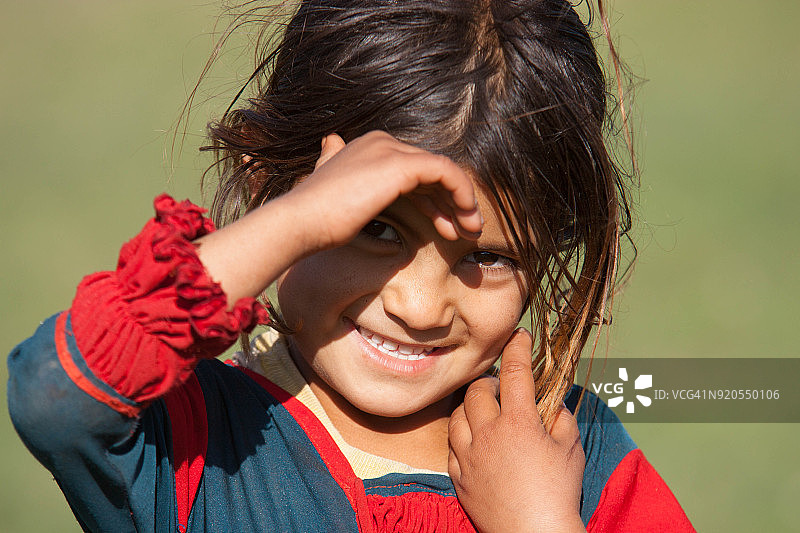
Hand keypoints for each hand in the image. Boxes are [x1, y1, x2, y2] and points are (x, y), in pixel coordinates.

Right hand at [196, 131, 482, 302]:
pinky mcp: (401, 165)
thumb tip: (330, 141)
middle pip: (430, 171)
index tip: (445, 228)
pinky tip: (466, 218)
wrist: (300, 222)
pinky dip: (461, 194)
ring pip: (443, 172)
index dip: (433, 199)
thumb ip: (334, 162)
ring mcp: (391, 150)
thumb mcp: (328, 183)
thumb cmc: (314, 217)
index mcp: (369, 147)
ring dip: (461, 202)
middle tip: (465, 230)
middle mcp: (382, 142)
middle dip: (450, 202)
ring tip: (471, 231)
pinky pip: (446, 173)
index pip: (414, 170)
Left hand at [448, 329, 585, 532]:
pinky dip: (461, 437)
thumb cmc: (558, 492)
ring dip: (471, 406)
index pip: (516, 372)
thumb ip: (561, 418)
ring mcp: (469, 455)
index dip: (517, 348)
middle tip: (504, 387)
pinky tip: (474, 440)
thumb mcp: (570, 448)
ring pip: (458, 415)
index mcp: (518, 422)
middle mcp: (488, 433)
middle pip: (478, 390)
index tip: (519, 336)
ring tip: (486, 410)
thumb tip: (552, 403)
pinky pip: (451, 446)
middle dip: (490, 380)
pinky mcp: (459, 476)